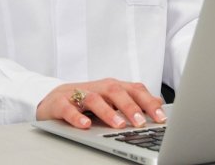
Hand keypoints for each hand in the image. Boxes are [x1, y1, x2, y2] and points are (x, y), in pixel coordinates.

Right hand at [36, 78, 166, 129]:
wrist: (53, 98)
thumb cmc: (87, 100)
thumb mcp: (111, 100)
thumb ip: (133, 100)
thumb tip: (159, 103)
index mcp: (113, 87)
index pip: (134, 90)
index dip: (148, 103)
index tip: (161, 118)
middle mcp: (98, 88)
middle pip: (116, 91)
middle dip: (130, 106)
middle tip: (141, 122)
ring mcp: (78, 94)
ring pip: (94, 99)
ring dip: (107, 112)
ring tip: (118, 125)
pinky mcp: (60, 103)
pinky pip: (69, 109)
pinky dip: (77, 117)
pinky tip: (86, 126)